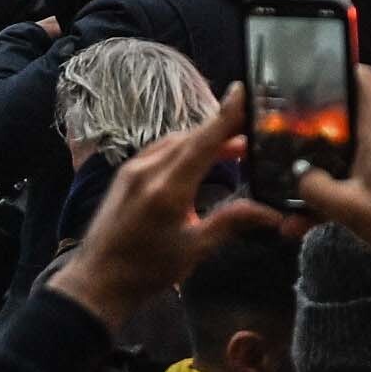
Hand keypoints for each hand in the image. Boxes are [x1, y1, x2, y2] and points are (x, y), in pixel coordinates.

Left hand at [53, 100, 278, 324]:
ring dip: (203, 140)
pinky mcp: (125, 174)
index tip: (243, 90)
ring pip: (174, 141)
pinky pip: (160, 149)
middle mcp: (148, 169)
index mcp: (167, 188)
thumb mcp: (195, 249)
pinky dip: (184, 148)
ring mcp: (132, 169)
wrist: (98, 280)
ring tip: (233, 147)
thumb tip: (272, 212)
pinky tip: (198, 159)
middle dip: (221, 130)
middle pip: (190, 137)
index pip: (202, 142)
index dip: (225, 116)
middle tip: (253, 132)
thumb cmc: (149, 269)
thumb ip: (231, 222)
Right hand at [282, 65, 370, 286]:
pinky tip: (305, 222)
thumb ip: (313, 187)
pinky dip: (333, 194)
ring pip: (346, 155)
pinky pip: (353, 179)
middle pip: (347, 119)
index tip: (309, 75)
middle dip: (315, 129)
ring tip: (287, 195)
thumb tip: (297, 176)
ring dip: (319, 173)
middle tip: (283, 135)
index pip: (363, 80)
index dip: (339, 70)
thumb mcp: (345, 205)